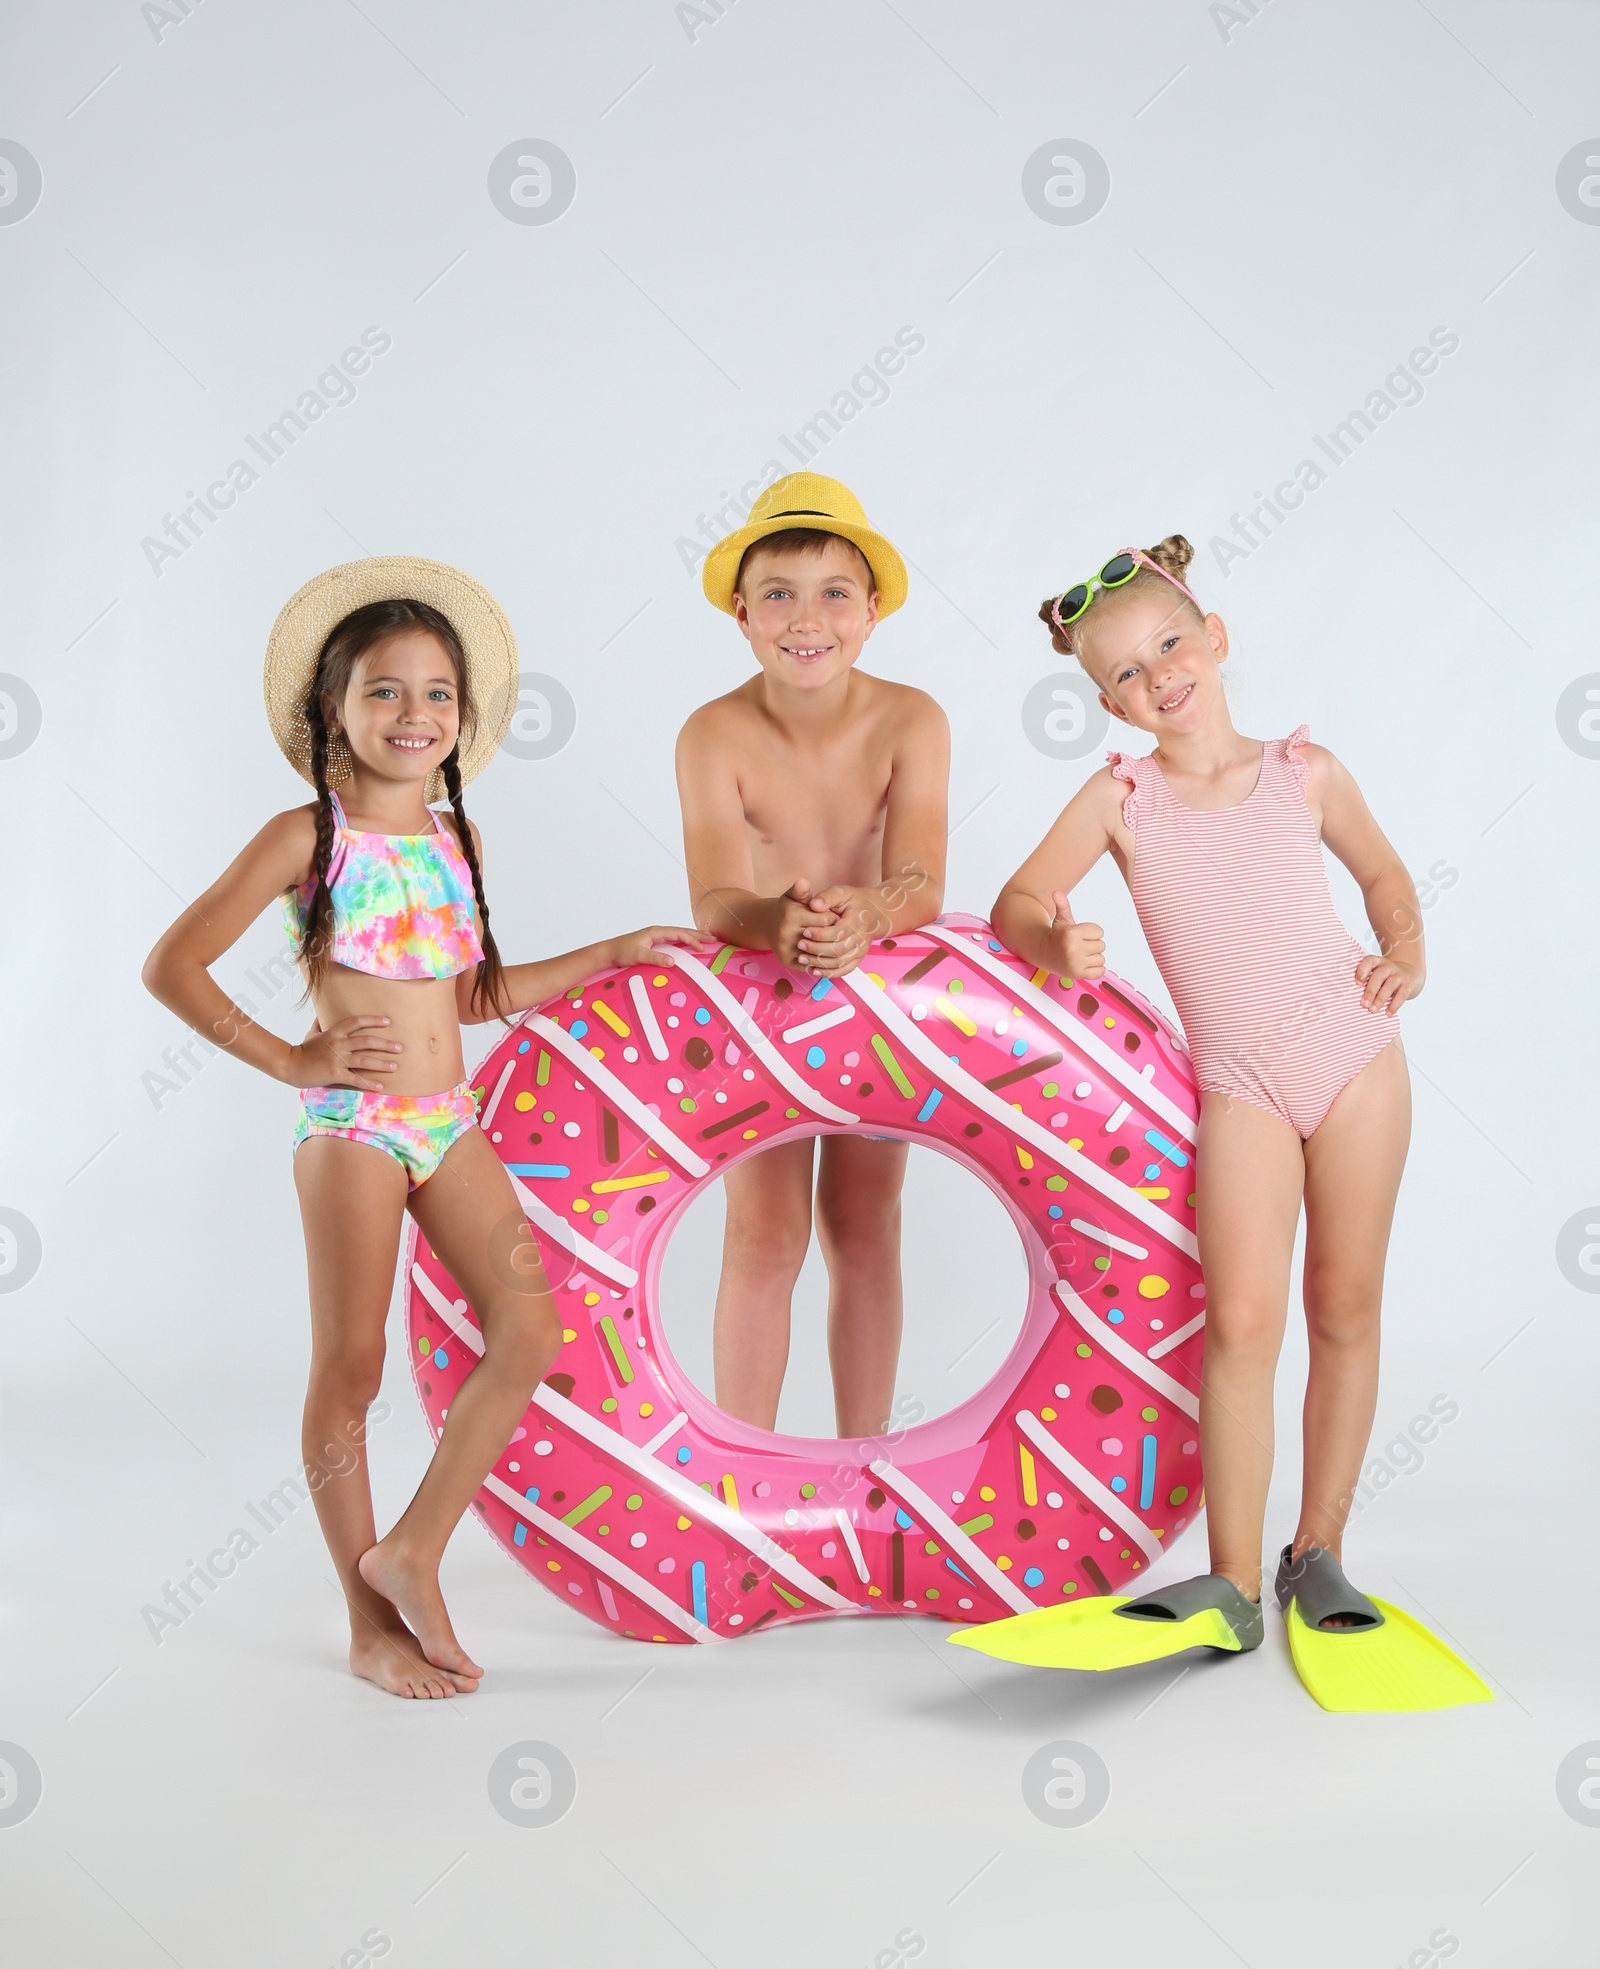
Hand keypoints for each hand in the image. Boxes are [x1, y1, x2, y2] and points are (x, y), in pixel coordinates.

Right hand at [284, 1014, 400, 1090]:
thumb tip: (324, 1014)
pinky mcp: (335, 1074)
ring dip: (382, 1063)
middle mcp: (338, 1044)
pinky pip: (356, 1078)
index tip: (388, 1022)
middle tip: (400, 1047)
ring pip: (365, 1060)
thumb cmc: (303, 1049)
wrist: (290, 1065)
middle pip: (367, 1041)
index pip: (357, 1022)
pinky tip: (380, 1086)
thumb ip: (321, 1024)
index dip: (373, 1020)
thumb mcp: (312, 1033)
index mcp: (334, 1032)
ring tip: (395, 1066)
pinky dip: (369, 1083)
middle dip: (385, 1044)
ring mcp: (337, 1059)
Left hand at [607, 924, 712, 969]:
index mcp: (655, 932)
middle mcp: (657, 932)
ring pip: (679, 935)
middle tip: (714, 938)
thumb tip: (672, 961)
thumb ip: (655, 958)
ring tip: (707, 939)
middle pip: (682, 931)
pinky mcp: (654, 943)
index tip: (702, 947)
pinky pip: (674, 940)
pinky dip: (685, 941)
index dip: (692, 939)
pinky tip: (689, 945)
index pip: (678, 933)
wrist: (609, 952)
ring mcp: (656, 937)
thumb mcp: (639, 956)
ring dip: (693, 937)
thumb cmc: (621, 952)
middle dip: (698, 934)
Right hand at [770, 878, 839, 969]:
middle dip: (830, 933)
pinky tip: (822, 952)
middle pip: (822, 936)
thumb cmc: (787, 909)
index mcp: (791, 915)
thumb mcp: (793, 896)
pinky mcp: (787, 962)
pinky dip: (819, 960)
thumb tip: (803, 881)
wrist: (768, 926)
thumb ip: (801, 890)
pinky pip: (810, 964)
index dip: (832, 918)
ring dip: (826, 948)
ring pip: (817, 953)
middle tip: (830, 929)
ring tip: (827, 940)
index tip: (831, 916)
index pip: (825, 919)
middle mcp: (787, 934)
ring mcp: (786, 949)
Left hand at [796, 881, 881, 976]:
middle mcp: (861, 939)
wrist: (875, 912)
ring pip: (839, 963)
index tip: (805, 931)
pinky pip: (844, 970)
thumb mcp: (842, 892)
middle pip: (837, 950)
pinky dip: (829, 973)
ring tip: (802, 958)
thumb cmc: (855, 901)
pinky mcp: (858, 958)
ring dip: (819, 963)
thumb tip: (813, 905)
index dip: (820, 934)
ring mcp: (860, 951)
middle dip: (816, 949)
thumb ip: (827, 897)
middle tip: (800, 944)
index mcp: (857, 922)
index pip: (838, 933)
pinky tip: (814, 970)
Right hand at [1046, 890, 1103, 980]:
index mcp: (1071, 933)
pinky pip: (1100, 971)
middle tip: (1079, 946)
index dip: (1091, 933)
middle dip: (1092, 944)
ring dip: (1093, 957)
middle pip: (1102, 945)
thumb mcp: (1061, 919)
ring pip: (1101, 958)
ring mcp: (1075, 964)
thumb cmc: (1057, 935)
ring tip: (1080, 955)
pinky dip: (1095, 969)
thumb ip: (1063, 905)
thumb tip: (1056, 892)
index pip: (1099, 932)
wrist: (1044, 953)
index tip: (1080, 935)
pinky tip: (1084, 964)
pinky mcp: (1078, 975)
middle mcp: (1073, 949)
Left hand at [1356, 952, 1422, 1014]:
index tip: (1358, 983)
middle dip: (1370, 991)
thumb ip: (1368, 981)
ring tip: (1373, 1010)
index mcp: (1378, 962)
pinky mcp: (1409, 984)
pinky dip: (1394, 1005)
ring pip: (1390, 985)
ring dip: (1380, 999)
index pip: (1369, 961)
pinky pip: (1402, 994)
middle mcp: (1388, 966)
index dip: (1362, 970)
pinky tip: (1388, 1013)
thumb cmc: (1387, 977)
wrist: (1411, 973)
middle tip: (1364, 1004)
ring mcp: (1399, 975)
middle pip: (1378, 976)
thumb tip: (1356, 999)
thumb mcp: (1378, 973)